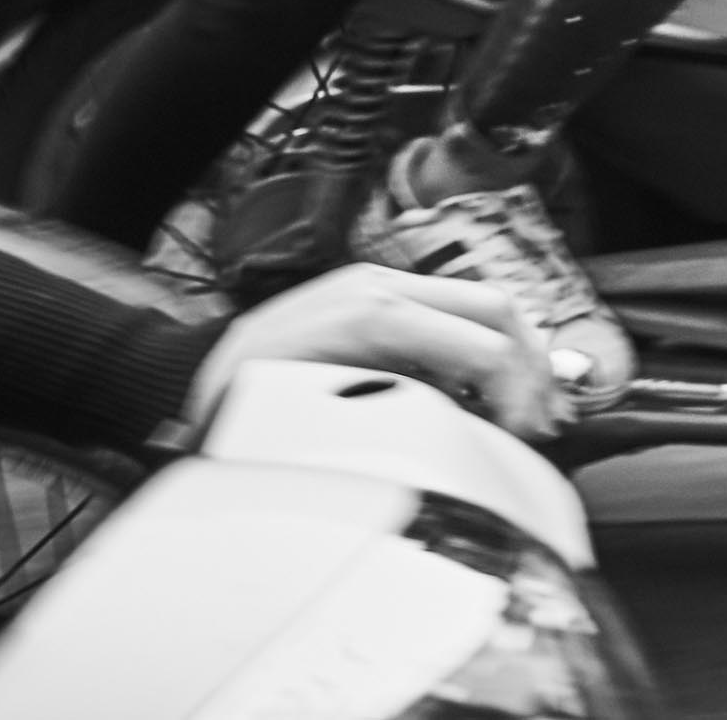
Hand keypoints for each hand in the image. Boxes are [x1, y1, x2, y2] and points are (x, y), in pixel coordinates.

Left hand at [187, 262, 561, 438]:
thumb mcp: (322, 426)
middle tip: (543, 421)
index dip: (517, 396)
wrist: (182, 379)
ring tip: (529, 404)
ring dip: (516, 352)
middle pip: (497, 310)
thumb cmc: (240, 412)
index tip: (523, 439)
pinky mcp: (376, 292)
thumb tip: (476, 443)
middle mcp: (382, 286)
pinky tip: (488, 385)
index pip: (482, 347)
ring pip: (483, 302)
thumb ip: (403, 426)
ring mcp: (379, 283)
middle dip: (532, 368)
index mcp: (372, 317)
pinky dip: (485, 344)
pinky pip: (453, 309)